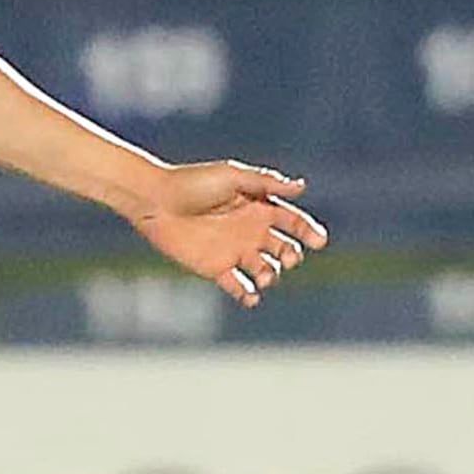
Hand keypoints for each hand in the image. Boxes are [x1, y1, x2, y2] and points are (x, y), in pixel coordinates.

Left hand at [127, 159, 326, 308]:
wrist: (155, 201)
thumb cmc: (192, 182)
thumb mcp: (231, 176)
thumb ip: (265, 182)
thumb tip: (302, 186)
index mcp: (260, 207)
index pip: (294, 222)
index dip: (309, 232)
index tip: (319, 241)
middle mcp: (251, 231)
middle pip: (284, 249)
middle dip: (291, 256)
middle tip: (287, 257)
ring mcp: (234, 251)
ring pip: (265, 270)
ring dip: (271, 275)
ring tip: (263, 274)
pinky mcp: (215, 268)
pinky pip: (238, 286)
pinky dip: (248, 295)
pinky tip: (252, 297)